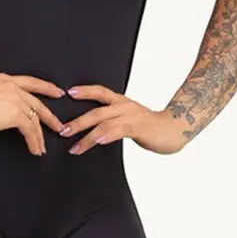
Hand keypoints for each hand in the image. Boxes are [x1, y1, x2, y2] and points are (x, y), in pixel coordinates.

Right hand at [0, 62, 64, 156]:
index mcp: (3, 80)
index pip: (30, 82)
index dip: (46, 88)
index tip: (57, 92)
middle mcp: (13, 88)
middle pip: (37, 103)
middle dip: (50, 116)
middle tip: (58, 125)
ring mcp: (16, 101)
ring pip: (35, 119)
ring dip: (41, 135)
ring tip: (43, 147)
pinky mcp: (15, 115)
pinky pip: (30, 130)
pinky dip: (35, 142)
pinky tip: (35, 149)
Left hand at [59, 84, 184, 155]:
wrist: (174, 129)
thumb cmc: (150, 127)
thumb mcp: (129, 119)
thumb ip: (113, 121)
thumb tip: (93, 129)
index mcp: (121, 102)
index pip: (99, 91)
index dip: (84, 90)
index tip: (68, 92)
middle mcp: (124, 106)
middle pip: (96, 111)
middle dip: (77, 122)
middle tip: (62, 131)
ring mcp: (131, 116)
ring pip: (104, 124)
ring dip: (87, 136)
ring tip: (74, 147)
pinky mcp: (138, 127)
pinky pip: (118, 130)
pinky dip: (107, 135)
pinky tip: (98, 141)